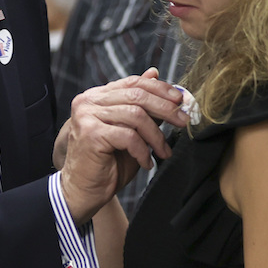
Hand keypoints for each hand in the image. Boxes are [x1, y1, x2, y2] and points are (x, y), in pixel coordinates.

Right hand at [56, 68, 185, 223]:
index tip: (180, 99)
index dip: (160, 89)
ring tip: (164, 152)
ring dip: (156, 136)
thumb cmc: (107, 163)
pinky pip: (129, 136)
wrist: (84, 192)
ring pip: (136, 115)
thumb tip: (156, 76)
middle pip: (137, 95)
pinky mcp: (91, 134)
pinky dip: (143, 151)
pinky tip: (146, 162)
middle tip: (183, 120)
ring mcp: (87, 116)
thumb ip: (140, 106)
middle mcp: (88, 101)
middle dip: (165, 108)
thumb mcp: (130, 131)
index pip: (133, 83)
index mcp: (97, 96)